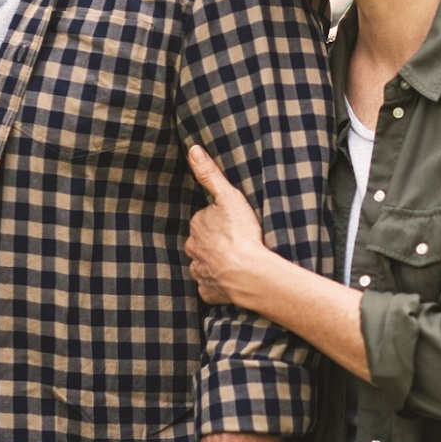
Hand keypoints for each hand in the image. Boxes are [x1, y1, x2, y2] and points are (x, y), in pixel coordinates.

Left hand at [185, 146, 265, 306]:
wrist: (248, 272)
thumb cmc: (241, 233)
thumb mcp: (228, 197)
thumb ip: (210, 174)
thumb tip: (192, 150)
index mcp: (197, 227)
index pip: (204, 220)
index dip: (217, 221)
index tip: (232, 223)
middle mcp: (193, 250)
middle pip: (201, 243)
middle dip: (213, 243)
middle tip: (234, 242)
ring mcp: (200, 272)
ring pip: (204, 265)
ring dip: (214, 264)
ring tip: (234, 263)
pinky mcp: (208, 292)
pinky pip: (210, 287)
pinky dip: (217, 285)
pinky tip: (230, 282)